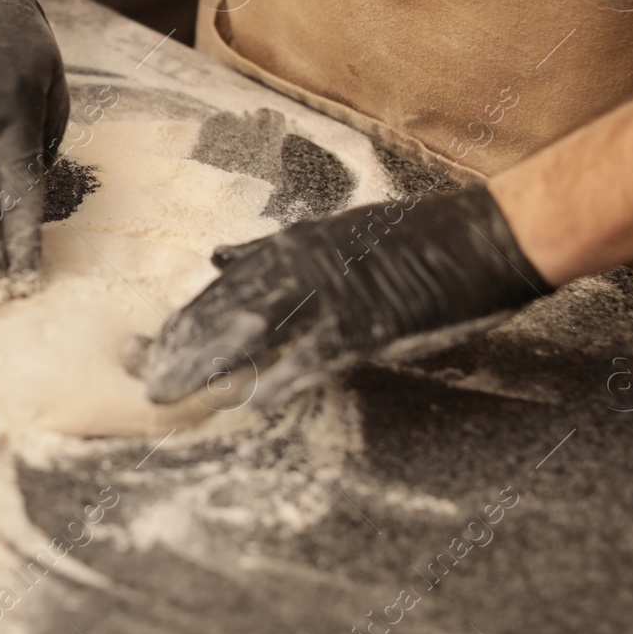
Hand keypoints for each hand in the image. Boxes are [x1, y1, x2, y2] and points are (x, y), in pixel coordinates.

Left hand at [142, 186, 552, 407]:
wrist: (485, 234)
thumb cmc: (416, 239)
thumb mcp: (337, 234)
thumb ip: (276, 250)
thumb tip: (220, 257)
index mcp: (297, 245)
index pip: (226, 286)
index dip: (189, 318)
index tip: (154, 345)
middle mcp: (305, 262)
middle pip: (228, 309)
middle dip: (184, 346)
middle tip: (147, 378)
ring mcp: (334, 291)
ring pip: (256, 329)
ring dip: (212, 364)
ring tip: (173, 391)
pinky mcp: (368, 321)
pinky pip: (315, 354)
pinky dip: (282, 375)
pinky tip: (251, 399)